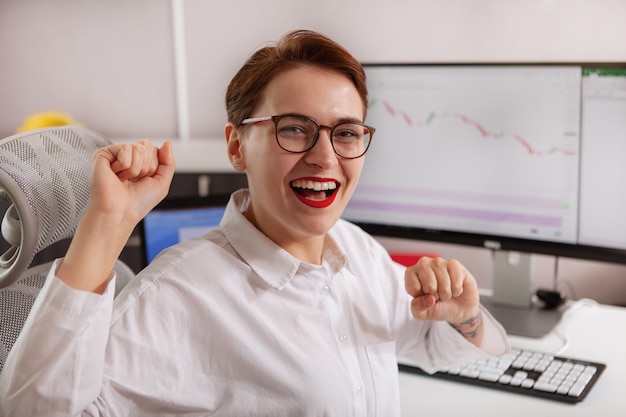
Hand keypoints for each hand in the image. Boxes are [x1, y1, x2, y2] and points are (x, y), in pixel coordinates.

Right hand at [56, 140, 174, 292]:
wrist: (120, 213)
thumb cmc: (137, 203)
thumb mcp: (162, 183)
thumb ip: (169, 162)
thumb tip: (168, 143)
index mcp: (140, 162)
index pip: (155, 150)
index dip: (154, 167)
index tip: (143, 181)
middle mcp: (127, 156)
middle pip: (147, 146)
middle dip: (146, 167)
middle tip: (133, 180)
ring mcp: (115, 154)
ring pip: (138, 148)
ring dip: (135, 169)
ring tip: (124, 179)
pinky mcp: (103, 154)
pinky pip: (125, 148)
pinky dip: (125, 166)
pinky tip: (115, 175)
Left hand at [404, 257, 479, 323]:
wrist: (458, 307)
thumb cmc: (437, 306)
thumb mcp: (422, 313)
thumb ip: (418, 308)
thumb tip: (429, 299)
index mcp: (410, 274)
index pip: (413, 288)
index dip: (422, 298)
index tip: (425, 297)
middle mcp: (423, 264)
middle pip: (429, 285)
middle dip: (436, 296)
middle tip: (437, 295)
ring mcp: (439, 262)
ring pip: (444, 284)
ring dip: (446, 294)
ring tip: (446, 292)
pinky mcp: (454, 264)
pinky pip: (456, 282)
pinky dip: (457, 290)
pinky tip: (455, 288)